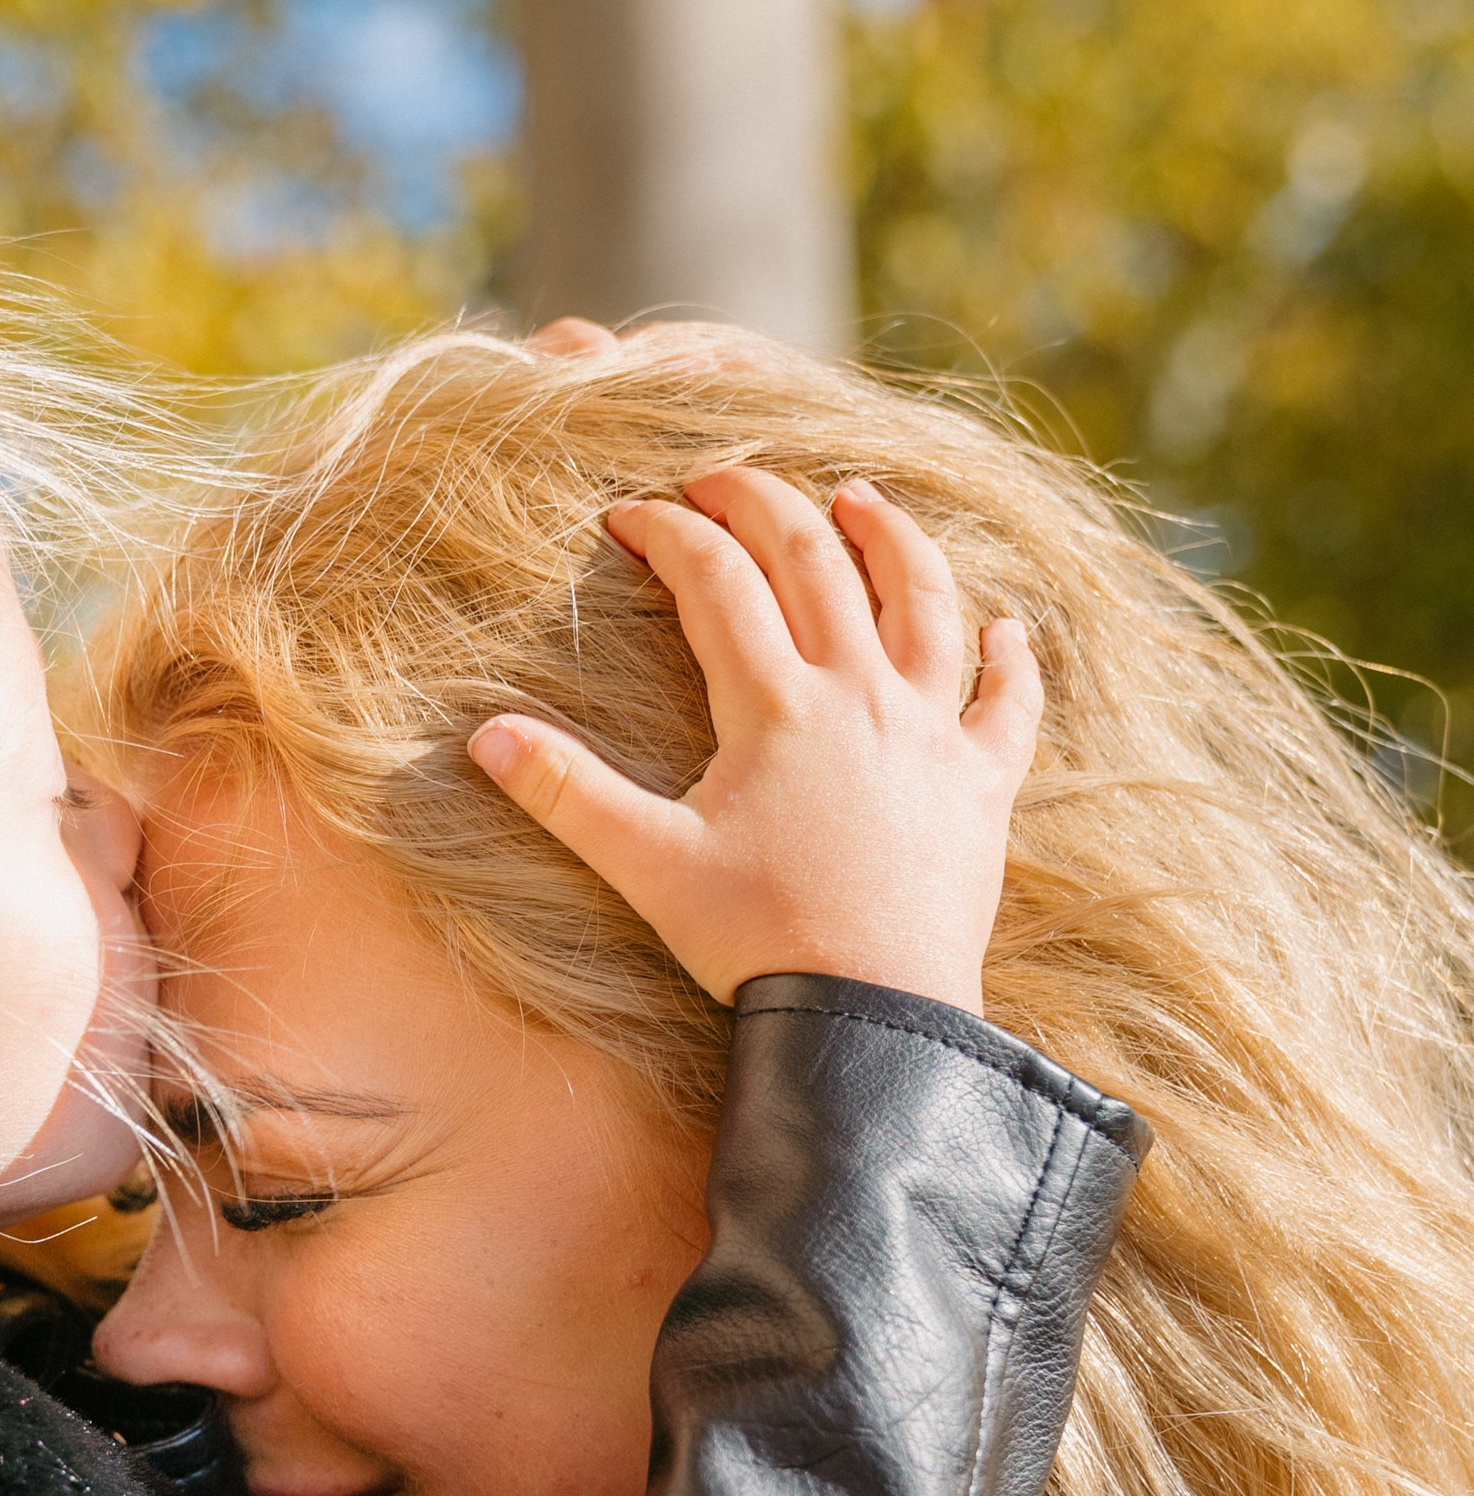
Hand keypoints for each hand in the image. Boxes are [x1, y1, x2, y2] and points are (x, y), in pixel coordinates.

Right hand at [466, 468, 1039, 1013]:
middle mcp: (862, 695)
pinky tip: (1006, 625)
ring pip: (921, 602)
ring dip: (891, 539)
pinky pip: (1010, 703)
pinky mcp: (983, 784)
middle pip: (816, 560)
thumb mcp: (648, 866)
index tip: (629, 514)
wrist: (875, 1017)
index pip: (716, 581)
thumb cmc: (758, 944)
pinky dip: (1011, 657)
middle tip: (722, 477)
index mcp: (776, 706)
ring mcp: (933, 733)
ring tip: (862, 499)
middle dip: (763, 502)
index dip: (669, 535)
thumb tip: (484, 737)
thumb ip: (568, 794)